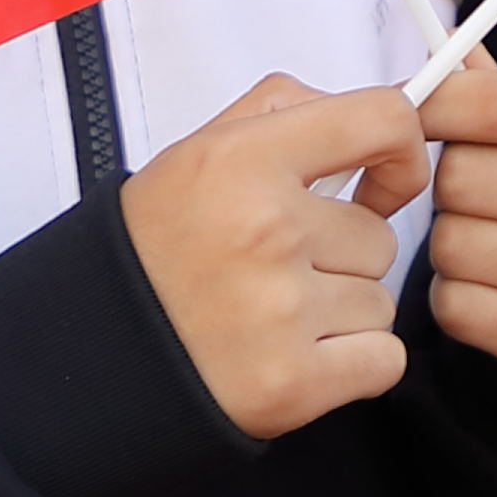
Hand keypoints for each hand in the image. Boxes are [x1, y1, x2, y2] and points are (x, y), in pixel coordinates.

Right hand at [120, 74, 426, 438]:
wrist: (96, 348)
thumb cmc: (155, 248)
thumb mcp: (197, 153)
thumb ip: (283, 113)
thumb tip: (376, 120)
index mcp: (240, 161)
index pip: (380, 121)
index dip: (401, 152)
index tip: (382, 183)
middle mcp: (266, 230)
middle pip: (379, 236)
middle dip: (341, 256)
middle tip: (274, 268)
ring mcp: (281, 311)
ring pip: (380, 301)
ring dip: (341, 312)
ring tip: (272, 315)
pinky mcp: (293, 383)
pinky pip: (385, 359)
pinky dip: (352, 365)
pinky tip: (294, 355)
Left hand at [416, 46, 496, 389]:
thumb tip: (440, 39)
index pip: (494, 103)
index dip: (431, 106)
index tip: (411, 117)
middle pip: (461, 178)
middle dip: (448, 186)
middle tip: (476, 197)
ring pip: (451, 245)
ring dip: (449, 244)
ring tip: (491, 244)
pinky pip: (458, 307)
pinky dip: (457, 298)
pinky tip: (495, 289)